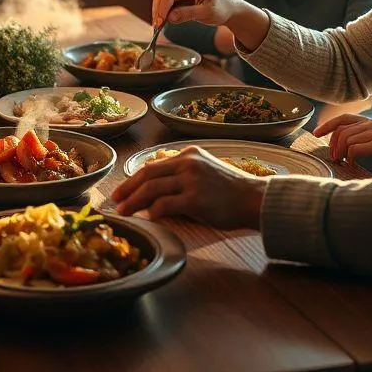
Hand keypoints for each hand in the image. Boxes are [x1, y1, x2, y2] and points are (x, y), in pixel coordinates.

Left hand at [111, 146, 265, 229]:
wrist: (255, 198)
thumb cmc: (231, 190)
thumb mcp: (205, 170)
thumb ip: (182, 173)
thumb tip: (156, 184)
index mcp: (188, 155)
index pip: (152, 165)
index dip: (134, 179)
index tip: (122, 190)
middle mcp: (187, 163)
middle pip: (147, 175)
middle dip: (127, 189)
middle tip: (115, 201)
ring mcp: (191, 180)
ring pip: (152, 189)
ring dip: (134, 202)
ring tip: (124, 212)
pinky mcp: (195, 198)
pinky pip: (165, 204)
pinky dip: (153, 211)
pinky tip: (148, 217)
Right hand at [151, 0, 247, 27]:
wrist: (228, 9)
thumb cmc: (221, 8)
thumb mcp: (206, 12)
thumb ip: (188, 14)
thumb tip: (169, 17)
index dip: (162, 8)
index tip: (160, 23)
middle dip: (157, 10)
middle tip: (157, 27)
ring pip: (162, 0)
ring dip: (158, 13)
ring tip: (159, 27)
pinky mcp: (179, 0)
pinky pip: (166, 5)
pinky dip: (163, 14)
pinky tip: (163, 24)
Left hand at [314, 113, 371, 172]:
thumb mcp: (370, 142)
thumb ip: (356, 138)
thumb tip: (334, 144)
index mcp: (367, 122)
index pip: (342, 119)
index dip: (327, 125)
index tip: (315, 133)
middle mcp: (371, 124)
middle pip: (341, 131)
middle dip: (333, 145)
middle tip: (333, 157)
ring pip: (347, 140)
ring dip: (341, 153)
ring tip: (343, 162)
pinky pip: (355, 149)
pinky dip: (350, 158)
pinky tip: (352, 164)